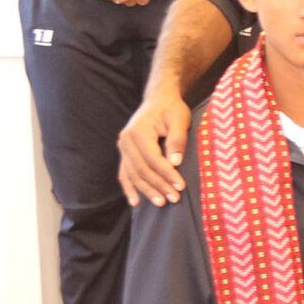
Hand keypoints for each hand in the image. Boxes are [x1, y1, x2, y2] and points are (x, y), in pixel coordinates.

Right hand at [119, 90, 191, 205]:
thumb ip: (176, 140)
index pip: (152, 159)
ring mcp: (123, 148)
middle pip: (141, 170)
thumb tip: (175, 162)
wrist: (158, 100)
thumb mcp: (179, 119)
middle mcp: (126, 141)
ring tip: (161, 203)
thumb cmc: (171, 109)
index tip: (180, 186)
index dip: (166, 174)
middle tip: (174, 198)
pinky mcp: (125, 153)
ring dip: (146, 190)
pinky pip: (124, 173)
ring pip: (132, 174)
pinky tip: (135, 202)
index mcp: (138, 132)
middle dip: (158, 185)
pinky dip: (129, 188)